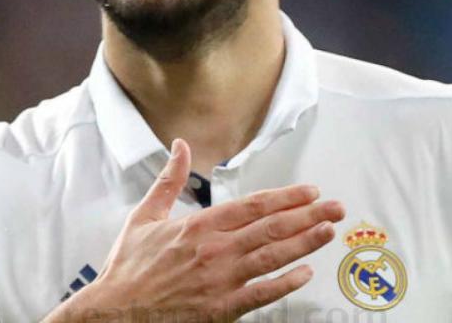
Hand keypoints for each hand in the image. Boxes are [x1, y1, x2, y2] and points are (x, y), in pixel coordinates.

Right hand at [45, 139, 344, 322]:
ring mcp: (221, 280)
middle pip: (271, 228)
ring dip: (304, 243)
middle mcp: (215, 249)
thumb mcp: (145, 216)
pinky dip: (285, 283)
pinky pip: (262, 293)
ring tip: (329, 232)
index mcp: (199, 225)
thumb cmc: (129, 268)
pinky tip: (305, 273)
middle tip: (335, 208)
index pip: (253, 205)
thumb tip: (178, 145)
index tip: (310, 191)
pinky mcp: (222, 308)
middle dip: (307, 216)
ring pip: (272, 257)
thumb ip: (168, 180)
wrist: (115, 313)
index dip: (286, 197)